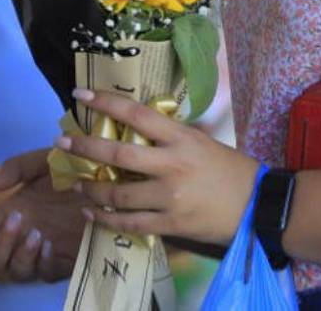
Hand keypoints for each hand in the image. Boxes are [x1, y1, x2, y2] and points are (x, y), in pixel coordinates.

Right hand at [0, 148, 88, 281]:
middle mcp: (23, 238)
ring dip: (20, 255)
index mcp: (13, 215)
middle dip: (1, 241)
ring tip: (37, 235)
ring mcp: (42, 253)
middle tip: (17, 218)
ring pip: (16, 271)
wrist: (110, 183)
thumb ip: (18, 166)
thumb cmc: (74, 172)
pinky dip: (43, 264)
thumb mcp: (45, 161)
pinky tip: (51, 245)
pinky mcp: (65, 263)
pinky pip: (45, 275)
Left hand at [55, 88, 257, 245]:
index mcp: (181, 138)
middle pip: (117, 152)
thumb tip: (138, 125)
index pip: (136, 114)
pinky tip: (92, 213)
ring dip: (91, 187)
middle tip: (63, 142)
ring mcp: (170, 196)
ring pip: (118, 192)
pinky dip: (106, 219)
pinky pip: (130, 223)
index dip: (105, 102)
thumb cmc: (230, 170)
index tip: (81, 95)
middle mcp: (172, 165)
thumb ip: (171, 136)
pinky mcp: (170, 224)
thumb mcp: (202, 142)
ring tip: (77, 183)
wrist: (257, 206)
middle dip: (85, 147)